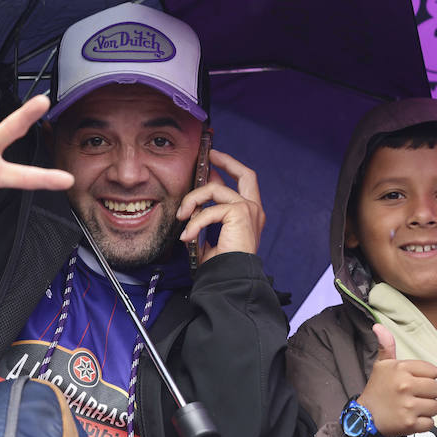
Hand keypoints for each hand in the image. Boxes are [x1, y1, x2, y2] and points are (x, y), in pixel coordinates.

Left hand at [175, 148, 264, 264]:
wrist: (232, 280)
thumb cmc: (222, 265)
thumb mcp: (211, 236)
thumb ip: (207, 217)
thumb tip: (194, 204)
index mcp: (250, 215)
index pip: (245, 183)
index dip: (231, 168)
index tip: (214, 160)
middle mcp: (254, 209)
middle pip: (245, 173)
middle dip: (226, 161)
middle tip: (208, 157)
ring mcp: (249, 210)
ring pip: (214, 189)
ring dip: (192, 200)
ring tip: (182, 217)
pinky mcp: (240, 213)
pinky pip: (208, 210)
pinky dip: (194, 223)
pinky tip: (187, 236)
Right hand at [356, 324, 436, 436]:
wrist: (364, 418)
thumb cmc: (377, 390)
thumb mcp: (381, 365)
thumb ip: (386, 346)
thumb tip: (378, 326)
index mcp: (401, 369)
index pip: (433, 371)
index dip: (425, 378)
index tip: (414, 383)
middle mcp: (405, 385)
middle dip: (428, 394)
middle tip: (414, 397)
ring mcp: (408, 406)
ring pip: (436, 406)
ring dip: (427, 409)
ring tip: (413, 408)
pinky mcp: (410, 423)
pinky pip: (431, 422)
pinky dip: (423, 423)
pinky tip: (411, 419)